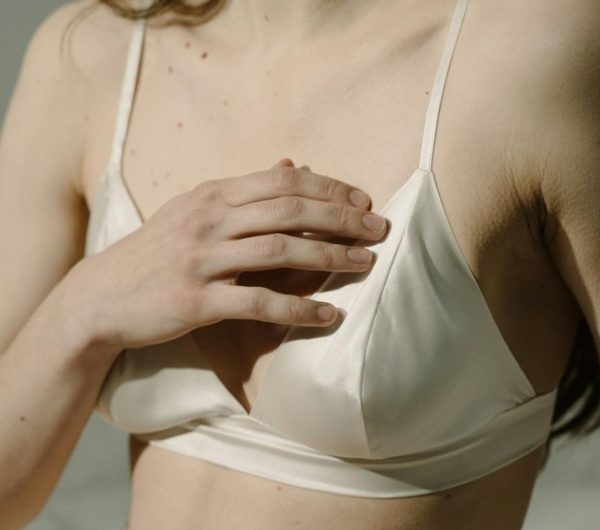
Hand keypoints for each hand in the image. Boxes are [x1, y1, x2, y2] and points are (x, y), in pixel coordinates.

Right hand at [74, 159, 387, 351]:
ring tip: (366, 263)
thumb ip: (244, 191)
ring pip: (280, 250)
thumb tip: (290, 165)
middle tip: (379, 228)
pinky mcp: (195, 301)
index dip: (328, 188)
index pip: (282, 182)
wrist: (101, 296)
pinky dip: (298, 308)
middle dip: (341, 217)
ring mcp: (201, 259)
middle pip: (289, 210)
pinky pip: (258, 302)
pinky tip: (329, 314)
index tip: (363, 200)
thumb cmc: (157, 252)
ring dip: (330, 256)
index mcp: (212, 196)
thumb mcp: (195, 211)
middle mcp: (209, 220)